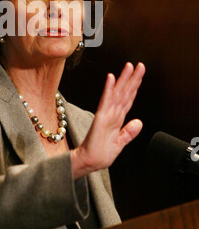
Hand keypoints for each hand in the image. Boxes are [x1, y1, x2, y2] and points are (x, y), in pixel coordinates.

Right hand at [71, 62, 145, 179]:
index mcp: (117, 119)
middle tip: (139, 65)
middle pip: (124, 92)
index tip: (140, 75)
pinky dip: (109, 89)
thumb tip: (139, 122)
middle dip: (132, 78)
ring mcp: (106, 114)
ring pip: (117, 93)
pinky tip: (111, 78)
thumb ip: (129, 132)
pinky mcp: (100, 118)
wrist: (89, 162)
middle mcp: (112, 113)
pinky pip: (106, 101)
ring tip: (128, 67)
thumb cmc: (100, 154)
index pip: (128, 99)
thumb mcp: (120, 143)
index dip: (135, 86)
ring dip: (123, 79)